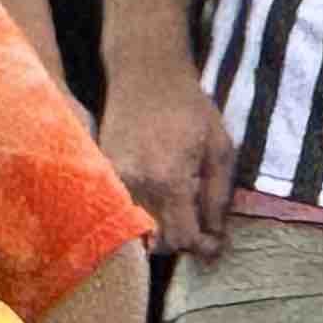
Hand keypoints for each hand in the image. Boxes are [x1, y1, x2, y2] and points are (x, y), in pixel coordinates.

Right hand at [100, 68, 238, 259]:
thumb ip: (218, 197)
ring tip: (179, 213)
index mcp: (168, 179)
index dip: (200, 247)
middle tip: (199, 229)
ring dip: (160, 230)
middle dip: (181, 241)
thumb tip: (215, 236)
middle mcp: (136, 185)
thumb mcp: (219, 149)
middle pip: (156, 241)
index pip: (181, 237)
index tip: (213, 245)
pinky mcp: (103, 172)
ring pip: (136, 229)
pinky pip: (122, 208)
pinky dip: (140, 214)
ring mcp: (115, 179)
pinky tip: (157, 198)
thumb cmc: (190, 108)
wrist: (146, 74)